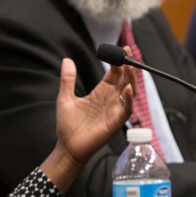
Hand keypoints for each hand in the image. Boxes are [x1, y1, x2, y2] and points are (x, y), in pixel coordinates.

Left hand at [40, 58, 133, 192]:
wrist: (67, 147)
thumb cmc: (67, 125)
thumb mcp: (65, 98)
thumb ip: (68, 80)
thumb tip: (66, 60)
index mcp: (100, 92)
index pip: (114, 73)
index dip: (117, 61)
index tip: (119, 49)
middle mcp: (110, 99)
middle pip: (124, 79)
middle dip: (128, 65)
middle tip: (127, 52)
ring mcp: (114, 110)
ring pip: (129, 92)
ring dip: (131, 79)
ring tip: (129, 67)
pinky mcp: (115, 123)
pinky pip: (126, 110)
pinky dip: (128, 100)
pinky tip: (126, 90)